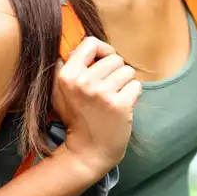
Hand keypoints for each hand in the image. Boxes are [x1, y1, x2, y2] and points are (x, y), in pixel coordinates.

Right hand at [52, 37, 141, 176]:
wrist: (88, 152)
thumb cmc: (77, 119)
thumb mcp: (61, 92)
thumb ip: (67, 67)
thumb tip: (80, 44)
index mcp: (67, 76)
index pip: (91, 43)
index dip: (102, 51)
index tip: (103, 62)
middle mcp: (83, 82)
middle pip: (114, 58)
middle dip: (115, 72)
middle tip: (107, 90)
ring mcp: (102, 94)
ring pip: (127, 71)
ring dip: (125, 84)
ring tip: (114, 98)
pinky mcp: (120, 105)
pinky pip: (136, 86)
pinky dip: (132, 95)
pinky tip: (122, 107)